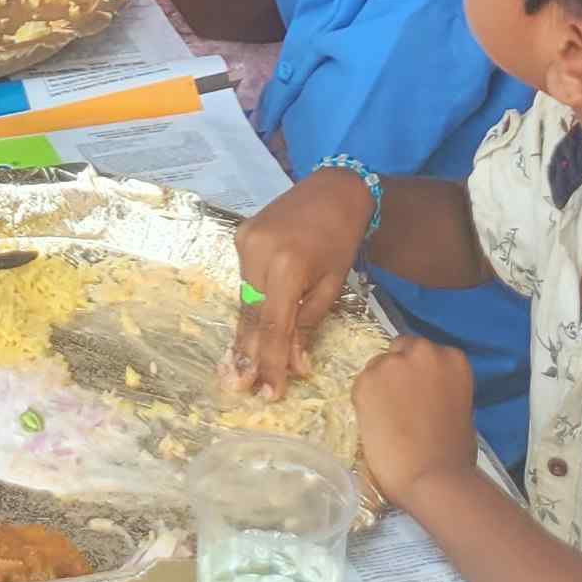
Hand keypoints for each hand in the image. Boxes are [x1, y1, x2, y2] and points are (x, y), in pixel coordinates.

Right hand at [232, 167, 377, 395]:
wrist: (334, 189)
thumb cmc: (341, 239)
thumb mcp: (332, 285)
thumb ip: (307, 323)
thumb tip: (293, 364)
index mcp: (287, 266)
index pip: (272, 327)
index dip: (270, 362)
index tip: (268, 393)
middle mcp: (258, 253)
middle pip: (251, 316)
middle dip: (249, 355)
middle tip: (243, 388)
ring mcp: (244, 242)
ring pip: (244, 300)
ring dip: (246, 333)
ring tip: (241, 369)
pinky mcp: (240, 235)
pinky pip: (245, 281)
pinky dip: (250, 305)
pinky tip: (248, 329)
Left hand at [348, 338, 479, 504]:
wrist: (433, 478)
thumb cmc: (454, 454)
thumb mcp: (458, 407)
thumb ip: (440, 389)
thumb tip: (424, 393)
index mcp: (452, 358)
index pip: (423, 352)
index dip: (417, 374)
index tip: (416, 394)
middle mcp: (422, 351)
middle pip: (399, 351)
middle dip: (398, 373)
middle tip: (399, 404)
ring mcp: (392, 364)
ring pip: (377, 368)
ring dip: (380, 387)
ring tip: (386, 420)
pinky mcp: (366, 381)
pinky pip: (360, 388)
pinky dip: (364, 404)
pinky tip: (376, 427)